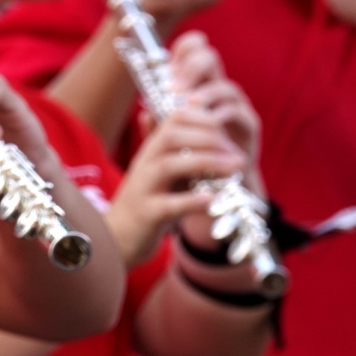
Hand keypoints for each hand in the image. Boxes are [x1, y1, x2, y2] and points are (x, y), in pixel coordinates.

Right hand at [110, 106, 244, 266]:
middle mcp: (144, 164)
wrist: (117, 237)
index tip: (228, 132)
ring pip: (169, 166)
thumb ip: (175, 147)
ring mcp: (143, 189)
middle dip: (209, 139)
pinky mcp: (146, 215)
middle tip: (238, 154)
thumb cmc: (146, 201)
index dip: (203, 118)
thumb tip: (180, 118)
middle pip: (171, 137)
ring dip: (206, 162)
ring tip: (236, 168)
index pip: (174, 118)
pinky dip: (191, 200)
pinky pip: (167, 205)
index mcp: (152, 149)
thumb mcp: (160, 169)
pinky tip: (211, 199)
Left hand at [170, 32, 261, 176]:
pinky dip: (221, 116)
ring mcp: (236, 106)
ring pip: (225, 87)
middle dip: (192, 67)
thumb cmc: (190, 158)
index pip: (195, 52)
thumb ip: (158, 125)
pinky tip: (209, 124)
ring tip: (189, 104)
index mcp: (197, 86)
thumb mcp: (169, 140)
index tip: (169, 63)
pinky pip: (237, 113)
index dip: (186, 48)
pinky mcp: (248, 125)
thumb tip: (143, 112)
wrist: (216, 187)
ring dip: (206, 94)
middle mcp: (217, 91)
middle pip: (210, 59)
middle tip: (174, 87)